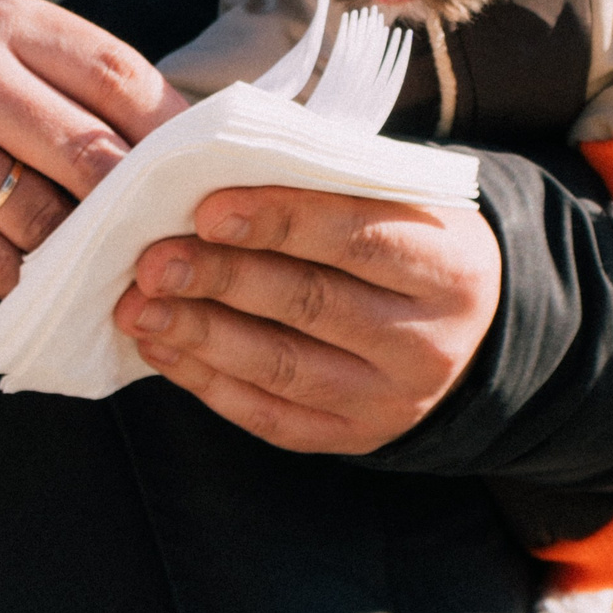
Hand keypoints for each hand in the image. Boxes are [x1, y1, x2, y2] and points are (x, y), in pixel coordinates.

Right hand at [0, 0, 185, 296]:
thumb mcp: (4, 35)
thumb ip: (81, 74)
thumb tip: (187, 140)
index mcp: (5, 20)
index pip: (117, 77)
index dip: (171, 131)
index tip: (198, 167)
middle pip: (91, 154)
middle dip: (134, 200)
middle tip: (160, 227)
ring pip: (43, 217)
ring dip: (74, 241)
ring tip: (86, 245)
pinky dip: (17, 272)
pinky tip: (21, 261)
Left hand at [112, 187, 501, 453]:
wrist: (472, 332)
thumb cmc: (411, 242)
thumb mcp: (400, 203)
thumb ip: (330, 188)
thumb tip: (219, 175)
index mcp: (448, 265)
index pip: (359, 238)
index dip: (281, 221)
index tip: (208, 210)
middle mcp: (426, 340)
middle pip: (312, 305)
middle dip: (222, 280)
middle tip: (153, 261)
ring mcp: (390, 398)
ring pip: (283, 368)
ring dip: (201, 335)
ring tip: (140, 306)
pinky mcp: (354, 437)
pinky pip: (271, 416)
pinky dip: (208, 381)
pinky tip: (163, 348)